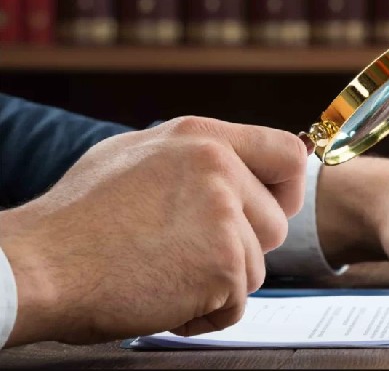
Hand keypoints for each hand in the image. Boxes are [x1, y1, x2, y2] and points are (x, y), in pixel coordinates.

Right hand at [0, 116, 307, 346]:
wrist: (37, 267)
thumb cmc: (79, 219)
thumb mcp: (136, 156)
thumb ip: (194, 158)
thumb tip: (236, 165)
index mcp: (202, 137)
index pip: (288, 154)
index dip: (286, 190)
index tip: (268, 210)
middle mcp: (219, 167)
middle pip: (276, 223)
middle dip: (242, 248)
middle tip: (189, 254)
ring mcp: (223, 215)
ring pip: (256, 267)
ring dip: (218, 283)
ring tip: (165, 274)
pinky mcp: (221, 264)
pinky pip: (237, 303)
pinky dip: (205, 313)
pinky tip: (164, 298)